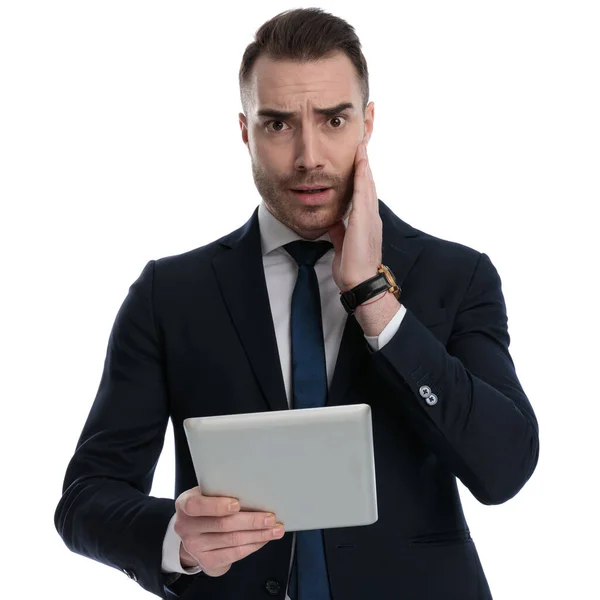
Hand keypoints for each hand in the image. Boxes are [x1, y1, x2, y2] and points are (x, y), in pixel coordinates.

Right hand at [174, 485, 284, 576]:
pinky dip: (253, 546)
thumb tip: (254, 491)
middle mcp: (186, 527)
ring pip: (232, 540)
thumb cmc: (206, 507)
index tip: (237, 504)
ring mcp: (195, 547)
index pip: (196, 505)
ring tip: (275, 529)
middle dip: (251, 521)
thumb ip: (221, 492)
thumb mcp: (207, 494)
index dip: (217, 505)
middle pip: (222, 525)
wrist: (192, 533)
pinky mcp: (207, 562)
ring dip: (258, 535)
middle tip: (271, 518)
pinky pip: (234, 554)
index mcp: (185, 504)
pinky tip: (264, 539)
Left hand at [328, 141, 381, 290]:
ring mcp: (369, 218)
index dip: (361, 178)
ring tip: (362, 148)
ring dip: (364, 166)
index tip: (357, 162)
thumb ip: (339, 232)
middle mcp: (371, 218)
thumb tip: (333, 222)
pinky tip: (361, 164)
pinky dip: (362, 177)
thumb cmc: (353, 269)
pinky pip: (363, 194)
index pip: (363, 195)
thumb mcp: (341, 246)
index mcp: (365, 223)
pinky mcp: (364, 221)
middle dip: (364, 166)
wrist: (360, 283)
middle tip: (362, 146)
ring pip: (368, 186)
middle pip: (368, 186)